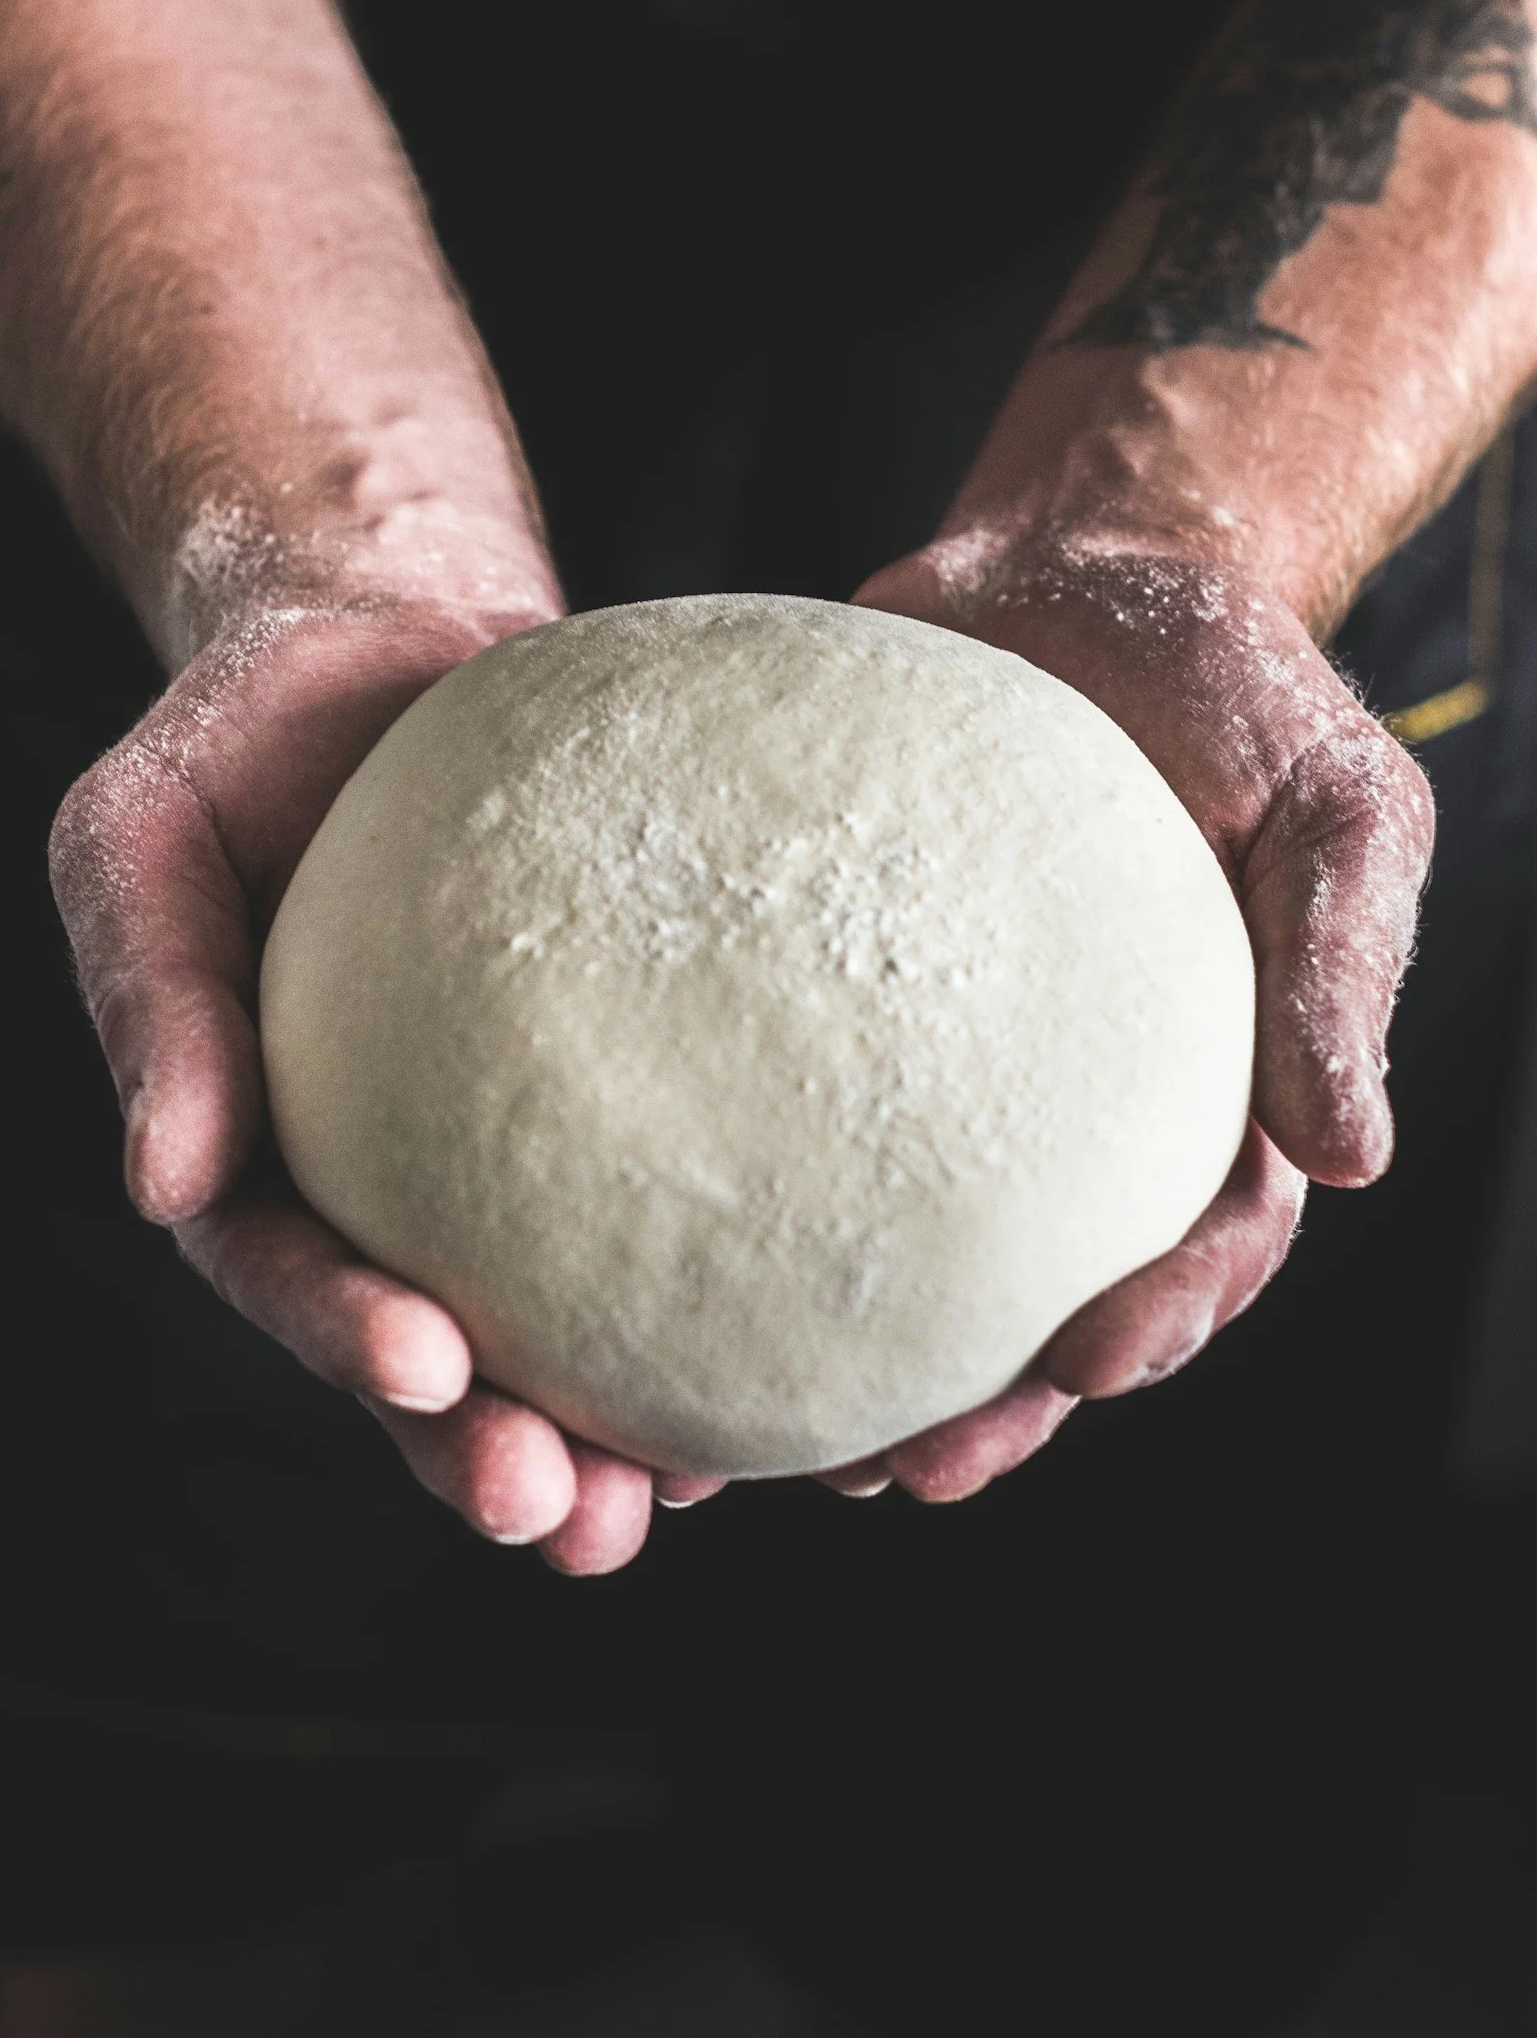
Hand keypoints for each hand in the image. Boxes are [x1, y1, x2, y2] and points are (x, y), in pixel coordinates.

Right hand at [50, 592, 664, 1576]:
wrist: (394, 642)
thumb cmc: (245, 739)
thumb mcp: (146, 840)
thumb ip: (151, 998)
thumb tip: (158, 1180)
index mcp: (263, 1143)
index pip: (290, 1271)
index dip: (346, 1338)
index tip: (427, 1370)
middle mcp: (392, 1174)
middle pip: (437, 1353)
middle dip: (496, 1455)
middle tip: (572, 1523)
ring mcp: (513, 1142)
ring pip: (568, 1316)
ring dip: (620, 1425)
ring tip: (686, 1492)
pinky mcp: (630, 1080)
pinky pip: (679, 1188)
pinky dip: (731, 1275)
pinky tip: (806, 1331)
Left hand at [798, 530, 1433, 1506]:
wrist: (1078, 569)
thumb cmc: (1234, 685)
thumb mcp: (1335, 803)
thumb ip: (1339, 964)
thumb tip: (1358, 1159)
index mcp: (1210, 1085)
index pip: (1204, 1243)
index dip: (1156, 1321)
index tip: (1090, 1365)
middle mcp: (1076, 1104)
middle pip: (1044, 1292)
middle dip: (993, 1403)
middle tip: (913, 1468)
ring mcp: (952, 1062)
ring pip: (912, 1247)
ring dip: (861, 1358)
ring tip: (779, 1444)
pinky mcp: (842, 1001)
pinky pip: (797, 1111)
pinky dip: (753, 1202)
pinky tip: (679, 1261)